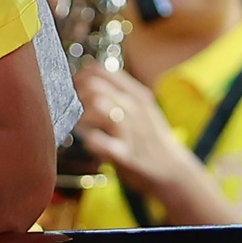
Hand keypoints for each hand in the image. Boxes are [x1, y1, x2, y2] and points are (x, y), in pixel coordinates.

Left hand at [73, 65, 196, 196]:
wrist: (172, 170)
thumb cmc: (149, 138)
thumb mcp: (142, 108)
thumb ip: (119, 93)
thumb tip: (89, 74)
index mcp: (137, 94)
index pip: (102, 72)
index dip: (80, 77)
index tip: (71, 87)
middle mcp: (134, 108)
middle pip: (96, 88)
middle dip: (75, 96)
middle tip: (69, 109)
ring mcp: (130, 131)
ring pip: (99, 107)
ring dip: (81, 115)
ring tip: (77, 125)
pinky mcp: (125, 155)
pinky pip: (102, 143)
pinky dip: (90, 140)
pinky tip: (88, 141)